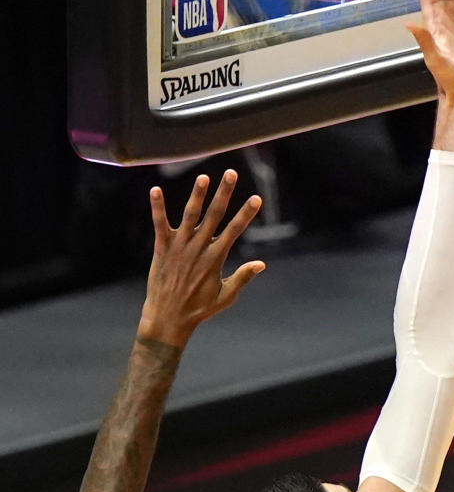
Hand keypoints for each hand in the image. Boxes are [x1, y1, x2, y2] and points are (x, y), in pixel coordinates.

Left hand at [138, 171, 264, 347]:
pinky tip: (155, 189)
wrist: (168, 318)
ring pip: (190, 215)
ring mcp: (179, 247)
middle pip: (214, 215)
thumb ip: (242, 278)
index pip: (234, 230)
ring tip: (203, 177)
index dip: (246, 213)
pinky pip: (159, 223)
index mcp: (215, 259)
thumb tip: (261, 264)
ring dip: (197, 195)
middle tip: (231, 173)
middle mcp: (198, 248)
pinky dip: (157, 207)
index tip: (256, 198)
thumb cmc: (199, 309)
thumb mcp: (225, 296)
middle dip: (224, 193)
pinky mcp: (162, 248)